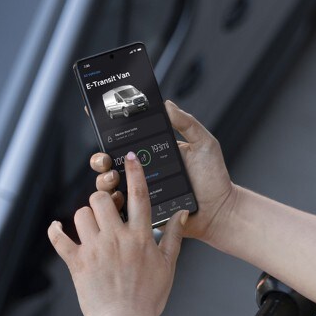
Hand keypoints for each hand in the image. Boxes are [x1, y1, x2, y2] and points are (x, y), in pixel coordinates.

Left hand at [49, 152, 186, 315]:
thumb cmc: (149, 298)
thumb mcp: (168, 266)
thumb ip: (174, 237)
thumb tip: (181, 214)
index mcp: (141, 237)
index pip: (139, 196)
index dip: (134, 173)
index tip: (129, 159)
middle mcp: (117, 238)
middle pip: (101, 200)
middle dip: (101, 200)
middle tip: (104, 210)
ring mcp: (95, 250)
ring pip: (81, 214)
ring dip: (84, 217)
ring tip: (89, 227)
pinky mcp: (77, 263)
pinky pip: (60, 239)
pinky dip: (55, 231)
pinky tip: (56, 228)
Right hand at [91, 101, 238, 244]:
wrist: (220, 210)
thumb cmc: (214, 177)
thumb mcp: (203, 143)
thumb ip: (186, 122)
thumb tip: (166, 104)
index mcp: (152, 153)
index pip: (124, 140)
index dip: (107, 130)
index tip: (95, 118)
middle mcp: (142, 172)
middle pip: (109, 163)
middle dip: (99, 159)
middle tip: (106, 159)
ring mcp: (140, 192)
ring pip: (108, 186)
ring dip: (103, 179)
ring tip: (114, 177)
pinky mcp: (141, 212)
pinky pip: (120, 208)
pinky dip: (113, 202)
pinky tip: (118, 197)